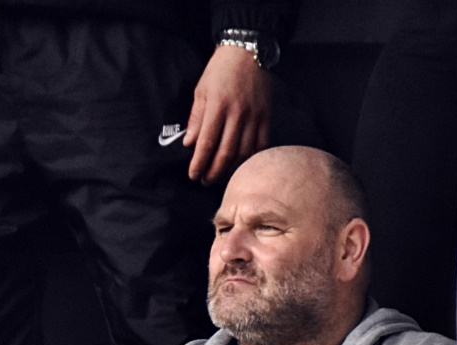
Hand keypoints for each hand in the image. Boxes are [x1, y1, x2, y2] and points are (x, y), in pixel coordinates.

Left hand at [183, 44, 271, 183]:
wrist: (248, 50)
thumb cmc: (220, 70)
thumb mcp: (201, 91)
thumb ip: (196, 119)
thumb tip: (190, 144)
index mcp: (218, 107)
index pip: (207, 143)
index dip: (199, 164)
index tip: (193, 175)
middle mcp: (238, 113)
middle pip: (226, 153)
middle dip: (214, 172)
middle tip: (205, 181)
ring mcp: (255, 116)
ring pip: (244, 152)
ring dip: (231, 169)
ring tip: (221, 176)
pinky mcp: (267, 116)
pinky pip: (262, 144)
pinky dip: (252, 158)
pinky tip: (242, 164)